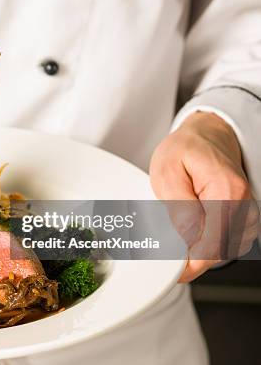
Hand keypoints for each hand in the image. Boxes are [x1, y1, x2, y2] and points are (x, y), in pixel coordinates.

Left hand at [150, 111, 258, 281]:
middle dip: (191, 259)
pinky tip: (191, 234)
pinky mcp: (243, 221)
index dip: (191, 264)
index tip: (172, 273)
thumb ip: (178, 205)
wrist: (208, 137)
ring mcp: (247, 215)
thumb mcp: (168, 170)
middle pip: (218, 252)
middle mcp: (244, 206)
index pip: (213, 244)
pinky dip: (206, 245)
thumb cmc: (186, 149)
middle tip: (164, 254)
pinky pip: (225, 245)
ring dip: (198, 252)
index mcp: (227, 192)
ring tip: (176, 234)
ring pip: (222, 252)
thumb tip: (187, 236)